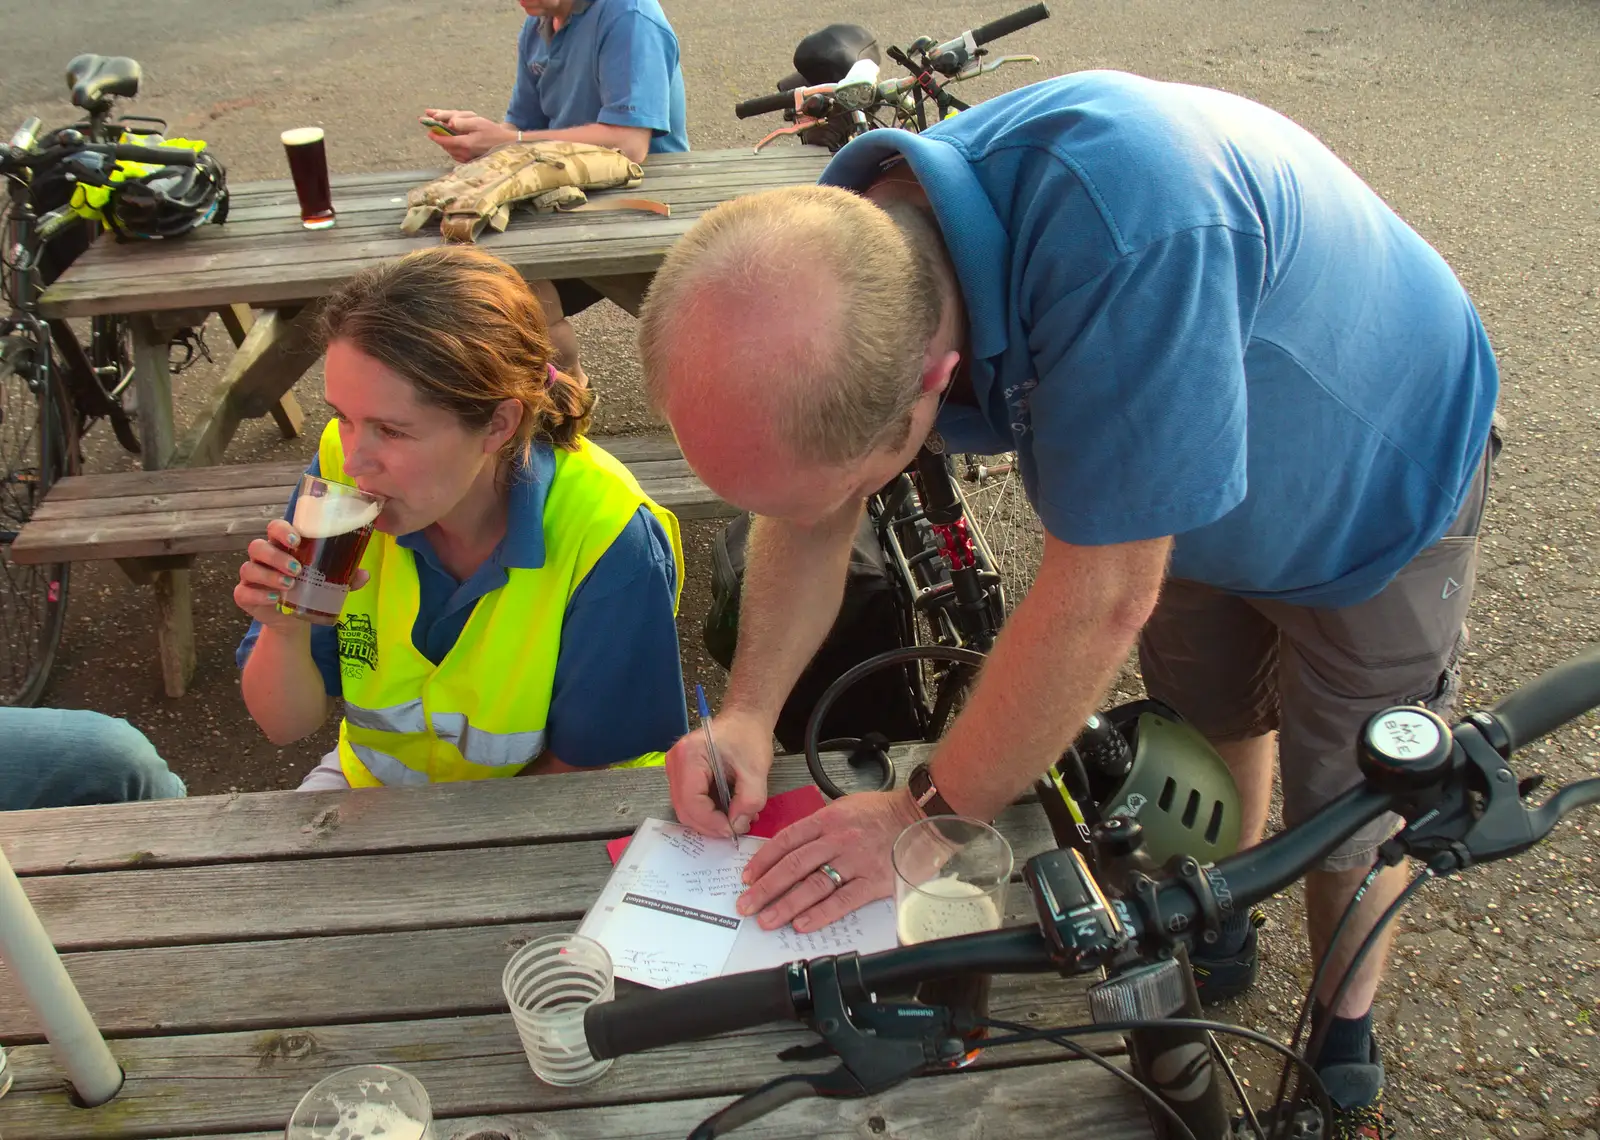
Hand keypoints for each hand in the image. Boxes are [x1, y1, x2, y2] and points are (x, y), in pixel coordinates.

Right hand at [234, 519, 365, 630]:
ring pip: (249, 567)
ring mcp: (252, 576)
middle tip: (297, 569)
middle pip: (258, 546)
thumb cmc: (310, 588)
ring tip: (290, 585)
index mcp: (282, 546)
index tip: (297, 540)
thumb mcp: (329, 581)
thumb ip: (345, 576)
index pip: (275, 528)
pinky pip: (243, 591)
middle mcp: (263, 557)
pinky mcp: (245, 595)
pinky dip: (258, 594)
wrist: (295, 617)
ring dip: (269, 575)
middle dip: (277, 556)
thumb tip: (365, 574)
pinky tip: (275, 599)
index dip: (282, 530)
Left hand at [421, 109, 514, 162]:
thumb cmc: (493, 132)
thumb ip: (462, 122)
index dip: (436, 136)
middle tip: (434, 129)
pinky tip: (455, 143)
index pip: (445, 140)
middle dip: (440, 138)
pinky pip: (457, 156)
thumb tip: (450, 123)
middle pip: (446, 146)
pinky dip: (453, 149)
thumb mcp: (478, 122)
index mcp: (466, 143)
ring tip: (444, 135)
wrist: (507, 145)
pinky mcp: (471, 162)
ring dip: (446, 143)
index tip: (429, 131)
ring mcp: (468, 159)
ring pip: (451, 151)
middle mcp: (465, 153)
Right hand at [666, 706, 774, 838]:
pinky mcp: (681, 775)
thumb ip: (749, 801)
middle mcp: (674, 762)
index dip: (712, 822)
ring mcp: (674, 769)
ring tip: (735, 818)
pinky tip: (727, 810)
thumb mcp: (756, 770)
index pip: (691, 801)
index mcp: (690, 755)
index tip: (734, 830)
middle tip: (736, 829)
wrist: (744, 719)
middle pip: (684, 809)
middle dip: (710, 825)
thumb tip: (737, 826)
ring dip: (710, 821)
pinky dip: (708, 812)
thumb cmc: (748, 737)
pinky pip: (689, 802)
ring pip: (686, 809)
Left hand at [736, 788, 921, 933]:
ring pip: (813, 885)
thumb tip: (792, 846)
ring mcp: (855, 862)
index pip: (786, 841)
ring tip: (767, 919)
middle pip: (793, 865)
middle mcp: (838, 840)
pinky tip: (802, 924)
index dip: (763, 861)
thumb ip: (819, 826)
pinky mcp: (874, 882)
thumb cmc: (884, 813)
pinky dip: (820, 914)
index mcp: (827, 820)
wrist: (921, 816)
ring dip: (786, 905)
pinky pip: (842, 900)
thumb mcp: (845, 807)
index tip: (748, 877)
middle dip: (765, 887)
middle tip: (746, 905)